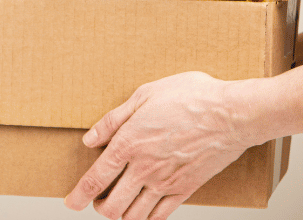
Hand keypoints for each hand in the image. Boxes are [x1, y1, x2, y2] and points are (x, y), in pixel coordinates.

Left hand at [63, 72, 254, 219]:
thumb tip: (90, 139)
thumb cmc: (191, 97)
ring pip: (134, 216)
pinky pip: (160, 215)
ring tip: (119, 204)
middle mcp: (144, 168)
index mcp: (129, 143)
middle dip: (99, 208)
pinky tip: (144, 210)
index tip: (70, 202)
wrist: (232, 113)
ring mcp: (166, 182)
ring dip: (121, 215)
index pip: (95, 179)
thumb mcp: (145, 95)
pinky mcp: (186, 189)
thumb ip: (114, 120)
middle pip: (111, 206)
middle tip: (98, 200)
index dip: (78, 195)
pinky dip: (147, 219)